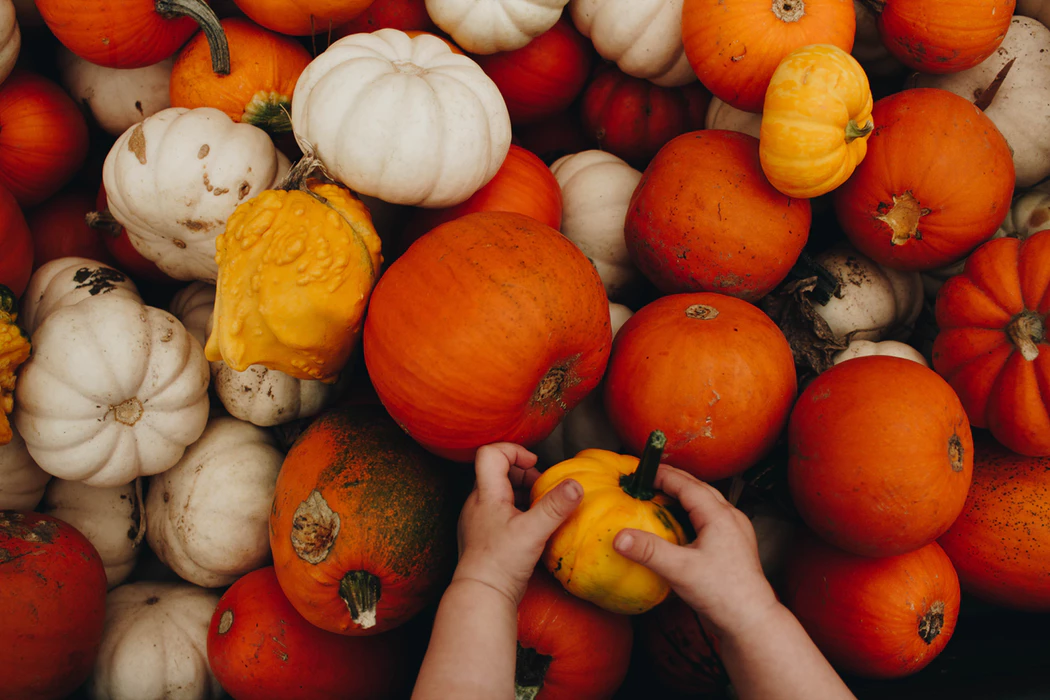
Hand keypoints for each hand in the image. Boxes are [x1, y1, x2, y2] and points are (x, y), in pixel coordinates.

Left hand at [453, 443, 582, 604]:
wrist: (481, 597)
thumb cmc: (501, 562)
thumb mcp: (533, 531)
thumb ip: (555, 506)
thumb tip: (576, 484)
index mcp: (486, 494)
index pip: (491, 453)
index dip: (514, 451)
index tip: (534, 465)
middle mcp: (477, 504)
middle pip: (497, 472)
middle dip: (523, 475)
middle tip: (542, 490)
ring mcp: (477, 521)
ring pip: (499, 494)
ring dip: (521, 494)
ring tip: (541, 508)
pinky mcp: (483, 537)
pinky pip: (500, 513)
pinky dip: (517, 512)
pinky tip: (532, 528)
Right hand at [613, 465, 777, 640]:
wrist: (751, 621)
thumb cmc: (721, 593)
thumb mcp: (680, 570)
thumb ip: (649, 551)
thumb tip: (619, 537)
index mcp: (719, 516)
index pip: (687, 485)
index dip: (663, 475)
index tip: (641, 471)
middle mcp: (731, 517)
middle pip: (699, 488)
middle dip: (674, 480)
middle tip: (649, 478)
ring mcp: (736, 531)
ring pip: (707, 502)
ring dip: (684, 495)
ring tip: (662, 496)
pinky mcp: (734, 545)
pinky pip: (711, 518)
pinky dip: (692, 512)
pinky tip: (681, 523)